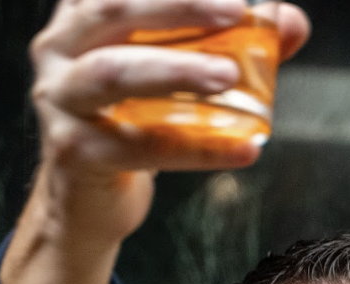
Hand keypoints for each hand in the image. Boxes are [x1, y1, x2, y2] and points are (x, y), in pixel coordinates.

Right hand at [2, 0, 309, 283]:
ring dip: (176, 69)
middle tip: (236, 11)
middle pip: (113, 9)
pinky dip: (198, 149)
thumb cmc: (130, 120)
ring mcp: (60, 99)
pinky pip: (140, 146)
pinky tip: (244, 148)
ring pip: (113, 72)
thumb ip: (228, 42)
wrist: (87, 198)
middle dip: (179, 5)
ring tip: (228, 76)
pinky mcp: (74, 151)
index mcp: (82, 15)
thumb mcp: (175, 73)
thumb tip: (290, 22)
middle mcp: (60, 48)